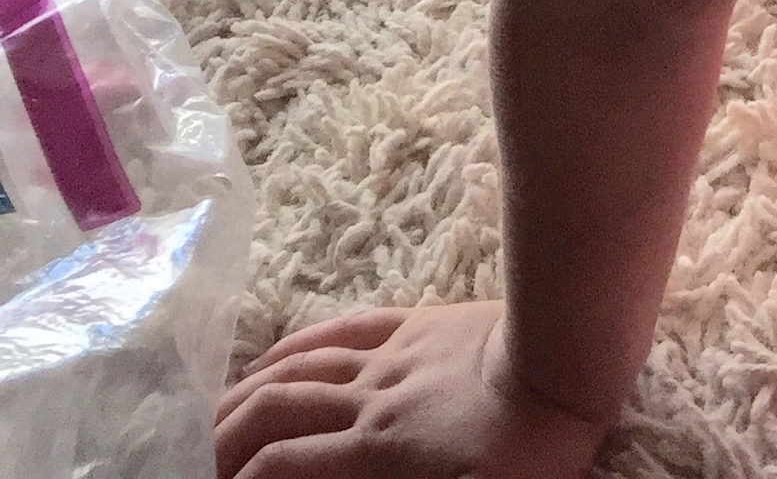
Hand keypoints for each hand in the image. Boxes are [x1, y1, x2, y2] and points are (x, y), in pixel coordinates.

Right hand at [215, 299, 609, 478]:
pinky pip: (339, 331)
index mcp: (376, 450)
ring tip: (216, 416)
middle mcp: (368, 399)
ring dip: (248, 391)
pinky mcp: (415, 324)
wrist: (569, 358)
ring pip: (297, 367)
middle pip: (271, 411)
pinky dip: (295, 346)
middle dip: (223, 439)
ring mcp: (389, 356)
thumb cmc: (529, 451)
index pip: (278, 469)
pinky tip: (274, 357)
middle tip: (194, 462)